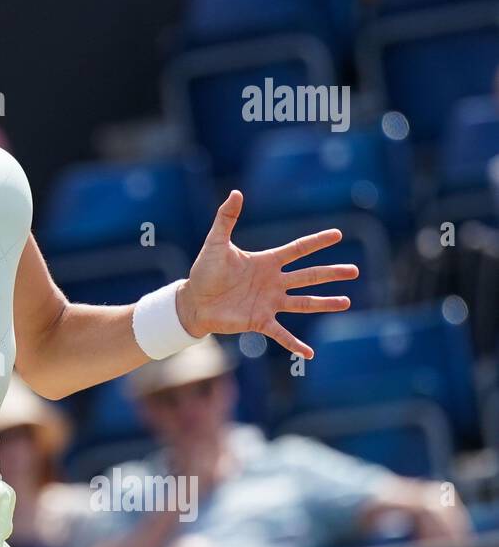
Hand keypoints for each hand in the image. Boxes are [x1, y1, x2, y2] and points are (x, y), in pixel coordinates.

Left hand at [175, 190, 358, 358]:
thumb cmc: (204, 271)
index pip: (297, 250)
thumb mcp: (216, 243)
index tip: (338, 234)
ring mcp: (269, 303)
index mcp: (266, 262)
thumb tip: (235, 193)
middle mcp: (273, 282)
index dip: (317, 242)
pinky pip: (282, 334)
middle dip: (331, 273)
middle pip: (308, 276)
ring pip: (303, 303)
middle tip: (354, 270)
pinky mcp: (260, 321)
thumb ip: (226, 219)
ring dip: (324, 303)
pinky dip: (295, 344)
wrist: (193, 300)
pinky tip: (310, 354)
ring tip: (347, 302)